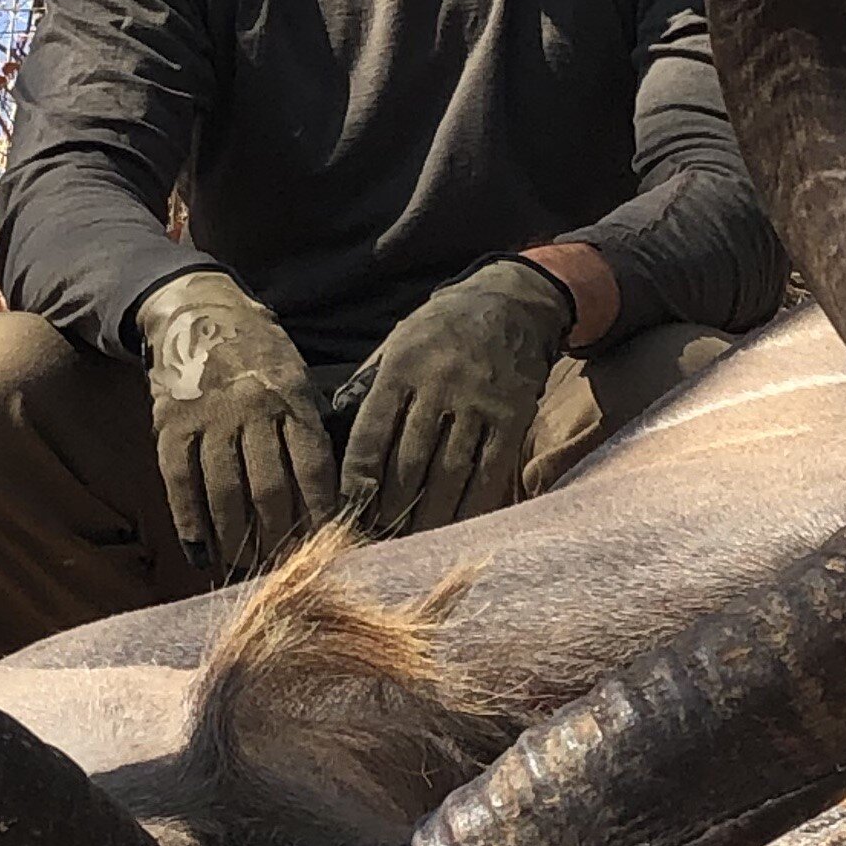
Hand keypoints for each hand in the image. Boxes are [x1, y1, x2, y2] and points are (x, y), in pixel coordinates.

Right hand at [134, 271, 340, 576]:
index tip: (328, 548)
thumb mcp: (296, 378)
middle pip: (270, 489)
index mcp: (291, 398)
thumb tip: (335, 494)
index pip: (313, 467)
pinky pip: (180, 483)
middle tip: (286, 570)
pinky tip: (200, 553)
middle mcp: (251, 410)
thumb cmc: (259, 355)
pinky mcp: (170, 426)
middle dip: (280, 536)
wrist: (197, 310)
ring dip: (237, 539)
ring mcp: (208, 419)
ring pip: (225, 493)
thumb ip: (309, 427)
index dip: (320, 513)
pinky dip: (189, 523)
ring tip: (247, 567)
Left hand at [338, 257, 575, 539]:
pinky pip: (490, 472)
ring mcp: (478, 405)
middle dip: (389, 507)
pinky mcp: (512, 419)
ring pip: (447, 474)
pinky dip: (472, 506)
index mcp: (401, 370)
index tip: (347, 512)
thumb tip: (333, 428)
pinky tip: (458, 528)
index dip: (357, 479)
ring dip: (427, 516)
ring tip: (411, 544)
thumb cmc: (442, 329)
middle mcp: (438, 388)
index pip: (371, 434)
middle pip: (408, 463)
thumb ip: (368, 384)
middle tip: (376, 539)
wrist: (511, 302)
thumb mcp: (396, 342)